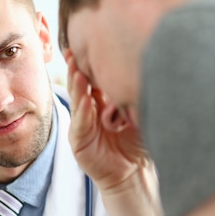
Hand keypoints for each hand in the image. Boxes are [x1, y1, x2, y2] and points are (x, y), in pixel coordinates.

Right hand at [65, 50, 149, 193]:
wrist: (134, 172)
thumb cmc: (138, 142)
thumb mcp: (137, 112)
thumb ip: (132, 94)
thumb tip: (141, 66)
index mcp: (102, 101)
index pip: (92, 78)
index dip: (88, 63)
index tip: (87, 43)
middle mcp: (89, 111)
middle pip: (80, 85)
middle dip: (76, 68)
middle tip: (73, 53)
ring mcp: (82, 125)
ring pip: (78, 100)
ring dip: (77, 85)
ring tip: (77, 70)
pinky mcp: (79, 141)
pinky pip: (81, 123)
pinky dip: (83, 111)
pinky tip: (86, 99)